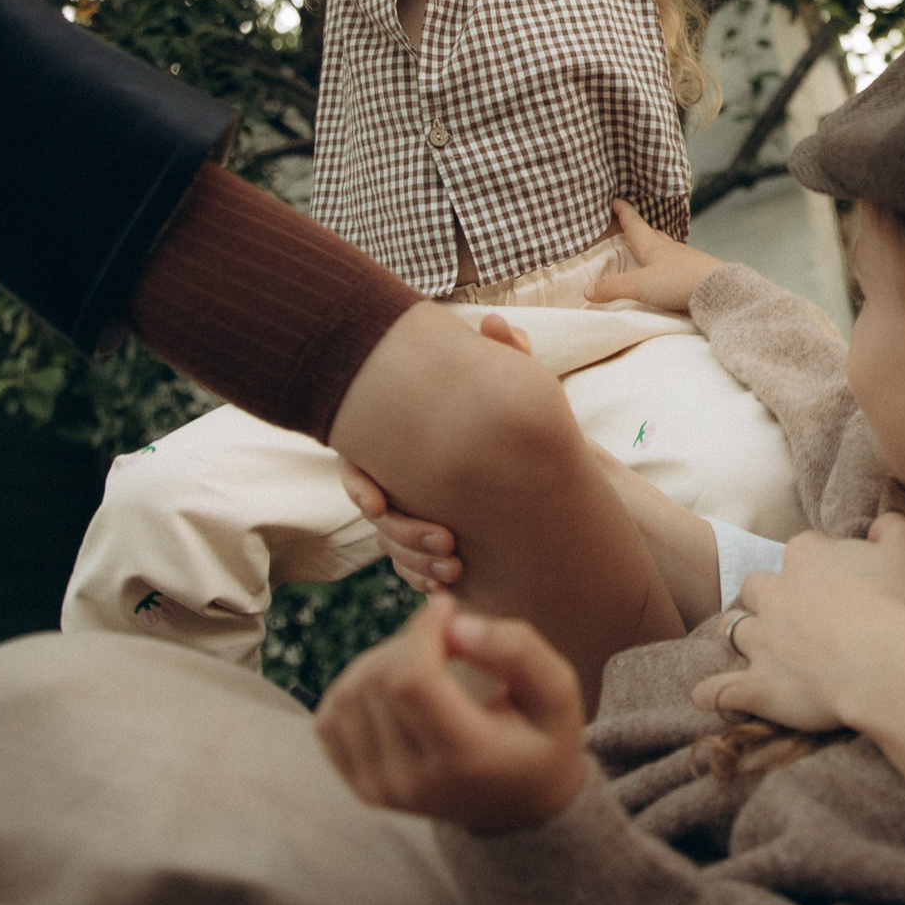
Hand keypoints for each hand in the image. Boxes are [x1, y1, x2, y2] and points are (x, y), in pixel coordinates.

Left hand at [315, 595, 587, 832]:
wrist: (520, 811)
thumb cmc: (541, 741)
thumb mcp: (558, 693)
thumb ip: (518, 651)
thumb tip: (456, 624)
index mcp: (464, 758)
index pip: (411, 681)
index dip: (421, 630)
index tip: (447, 608)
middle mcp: (412, 782)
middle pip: (377, 682)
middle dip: (407, 640)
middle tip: (445, 638)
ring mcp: (380, 789)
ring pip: (348, 694)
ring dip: (381, 659)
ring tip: (423, 662)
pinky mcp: (362, 787)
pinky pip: (330, 719)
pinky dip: (355, 688)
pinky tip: (394, 686)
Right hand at [337, 311, 538, 591]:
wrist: (544, 467)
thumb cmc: (516, 413)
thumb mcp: (516, 384)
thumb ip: (509, 355)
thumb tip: (497, 322)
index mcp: (400, 443)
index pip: (360, 464)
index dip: (362, 486)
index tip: (379, 503)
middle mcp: (399, 481)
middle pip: (378, 516)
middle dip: (404, 534)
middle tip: (446, 541)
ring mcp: (413, 514)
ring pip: (393, 548)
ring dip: (416, 560)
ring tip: (453, 565)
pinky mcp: (429, 544)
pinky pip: (411, 569)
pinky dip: (424, 577)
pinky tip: (447, 582)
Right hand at [585, 200, 724, 312]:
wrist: (718, 291)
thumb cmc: (679, 282)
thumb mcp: (640, 285)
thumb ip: (613, 287)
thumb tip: (587, 289)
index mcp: (653, 245)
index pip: (634, 224)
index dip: (623, 212)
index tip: (615, 200)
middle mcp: (670, 249)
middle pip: (652, 233)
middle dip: (639, 228)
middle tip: (630, 225)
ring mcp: (685, 260)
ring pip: (666, 248)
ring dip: (655, 247)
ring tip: (647, 250)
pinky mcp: (696, 274)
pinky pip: (677, 265)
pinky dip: (668, 265)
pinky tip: (668, 274)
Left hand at [691, 515, 904, 731]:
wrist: (884, 662)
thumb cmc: (898, 602)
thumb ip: (892, 526)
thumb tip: (879, 526)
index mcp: (807, 556)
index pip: (802, 550)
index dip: (817, 564)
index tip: (835, 581)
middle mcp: (774, 593)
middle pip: (756, 586)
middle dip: (766, 597)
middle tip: (790, 614)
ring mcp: (761, 640)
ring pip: (732, 629)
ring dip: (739, 634)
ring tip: (750, 645)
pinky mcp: (757, 685)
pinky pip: (720, 690)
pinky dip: (711, 693)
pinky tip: (706, 698)